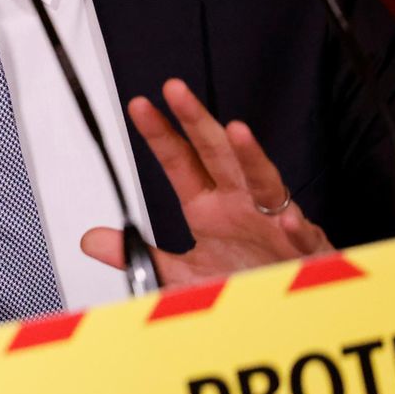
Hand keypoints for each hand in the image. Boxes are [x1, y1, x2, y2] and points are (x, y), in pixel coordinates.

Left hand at [81, 78, 330, 285]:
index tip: (139, 105)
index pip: (179, 162)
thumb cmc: (241, 275)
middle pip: (217, 155)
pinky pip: (301, 236)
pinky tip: (286, 219)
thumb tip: (91, 240)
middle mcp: (240, 204)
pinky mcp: (303, 250)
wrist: (284, 303)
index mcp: (209, 207)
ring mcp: (273, 223)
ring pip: (264, 183)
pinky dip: (294, 227)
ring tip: (237, 132)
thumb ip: (138, 254)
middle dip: (197, 122)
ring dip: (251, 158)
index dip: (159, 134)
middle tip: (176, 90)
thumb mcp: (180, 272)